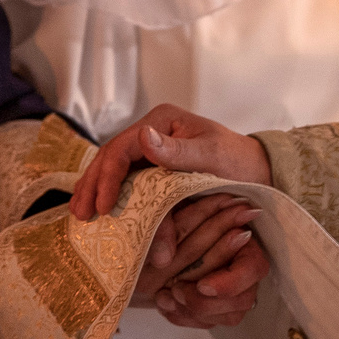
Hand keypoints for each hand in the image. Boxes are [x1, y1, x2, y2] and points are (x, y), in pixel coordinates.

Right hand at [70, 103, 270, 222]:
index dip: (108, 177)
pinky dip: (111, 198)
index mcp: (161, 122)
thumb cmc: (239, 161)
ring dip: (96, 192)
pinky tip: (99, 215)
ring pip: (114, 172)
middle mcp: (151, 134)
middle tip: (80, 215)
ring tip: (80, 216)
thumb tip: (143, 136)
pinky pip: (126, 184)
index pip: (122, 148)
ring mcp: (150, 153)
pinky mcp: (154, 171)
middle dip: (93, 186)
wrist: (259, 172)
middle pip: (111, 159)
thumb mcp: (212, 155)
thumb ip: (179, 151)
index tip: (104, 206)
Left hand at [134, 192, 267, 327]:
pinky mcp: (216, 307)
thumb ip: (163, 229)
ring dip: (194, 311)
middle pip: (243, 299)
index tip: (202, 286)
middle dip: (206, 302)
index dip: (231, 282)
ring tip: (166, 296)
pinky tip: (165, 302)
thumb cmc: (161, 223)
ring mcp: (232, 290)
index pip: (253, 267)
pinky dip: (184, 316)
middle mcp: (243, 266)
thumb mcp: (159, 216)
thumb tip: (164, 259)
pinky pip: (208, 324)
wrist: (147, 242)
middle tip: (175, 290)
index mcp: (242, 235)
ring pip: (229, 317)